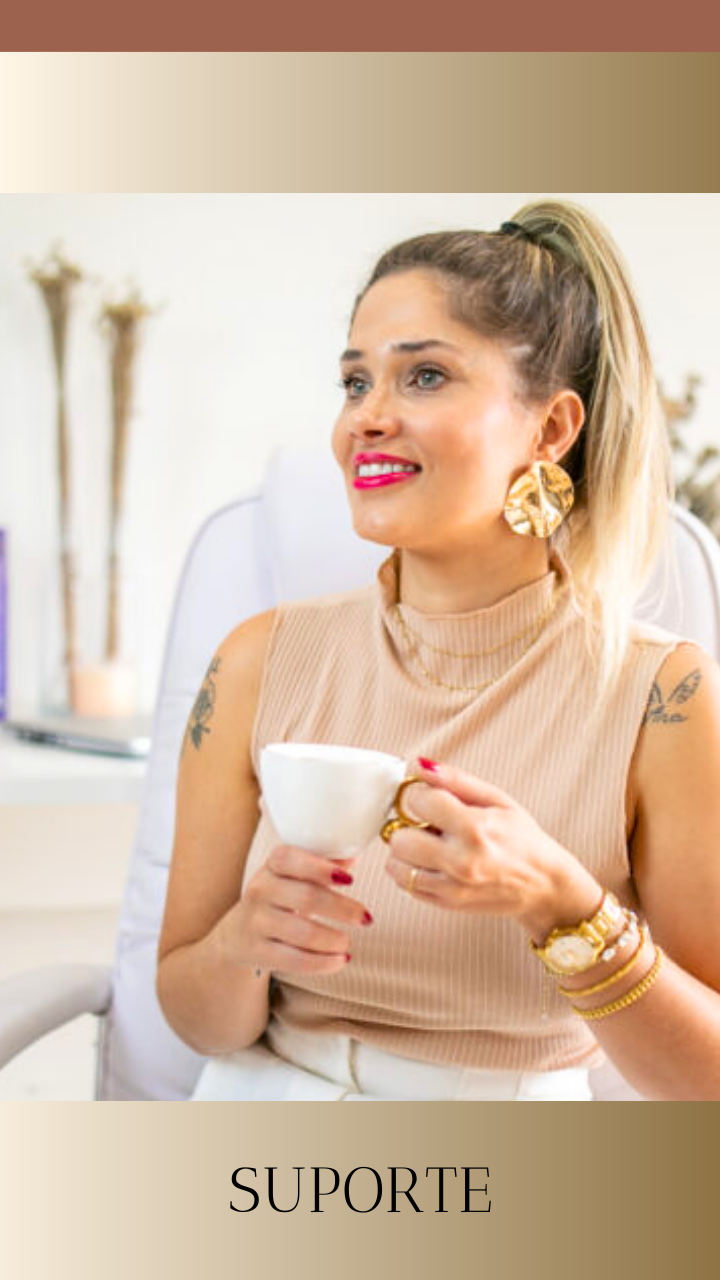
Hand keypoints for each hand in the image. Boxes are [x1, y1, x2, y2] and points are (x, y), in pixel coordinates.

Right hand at [223, 844, 371, 975]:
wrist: (239, 933)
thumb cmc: (279, 897)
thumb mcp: (295, 875)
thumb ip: (324, 863)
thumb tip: (353, 852)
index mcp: (272, 865)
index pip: (290, 859)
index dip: (320, 868)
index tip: (349, 880)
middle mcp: (260, 891)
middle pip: (307, 897)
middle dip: (343, 909)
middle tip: (365, 918)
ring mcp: (257, 922)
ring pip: (304, 933)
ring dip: (334, 940)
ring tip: (347, 943)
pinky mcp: (257, 952)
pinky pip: (296, 960)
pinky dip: (323, 963)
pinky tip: (340, 960)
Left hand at [384, 758, 601, 940]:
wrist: (542, 885)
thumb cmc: (521, 838)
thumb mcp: (497, 799)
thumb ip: (454, 780)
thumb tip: (416, 765)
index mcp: (475, 829)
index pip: (418, 801)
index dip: (421, 794)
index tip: (433, 798)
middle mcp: (460, 861)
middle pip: (399, 837)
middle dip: (409, 824)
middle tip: (429, 823)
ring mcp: (451, 887)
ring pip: (395, 864)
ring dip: (406, 850)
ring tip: (430, 843)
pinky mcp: (445, 904)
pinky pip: (405, 884)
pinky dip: (411, 870)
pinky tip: (433, 861)